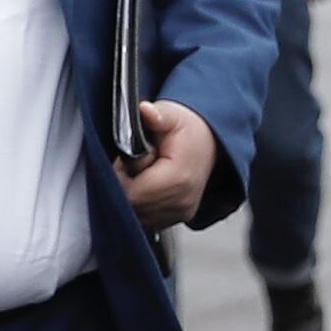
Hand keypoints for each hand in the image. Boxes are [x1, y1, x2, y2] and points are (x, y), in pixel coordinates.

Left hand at [120, 99, 215, 228]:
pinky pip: (146, 219)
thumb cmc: (187, 129)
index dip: (119, 177)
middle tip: (132, 164)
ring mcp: (181, 213)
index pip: (132, 193)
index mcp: (178, 178)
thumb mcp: (171, 115)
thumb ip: (156, 116)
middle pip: (133, 207)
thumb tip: (145, 111)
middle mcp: (181, 202)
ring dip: (131, 196)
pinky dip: (140, 204)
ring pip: (138, 216)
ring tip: (141, 173)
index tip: (124, 160)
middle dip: (123, 186)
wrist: (210, 143)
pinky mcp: (177, 219)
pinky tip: (147, 185)